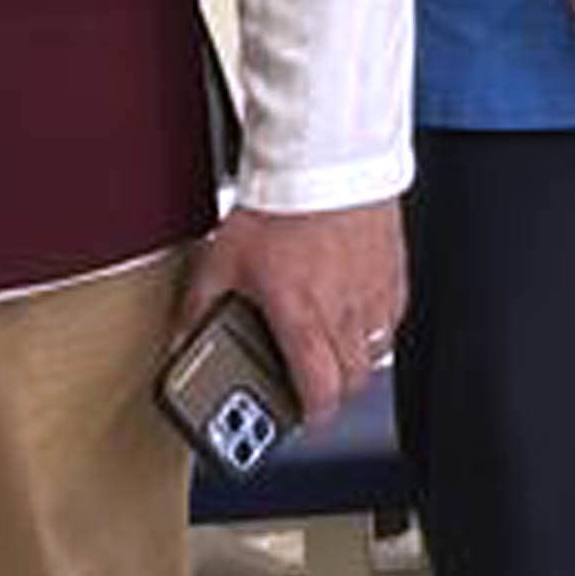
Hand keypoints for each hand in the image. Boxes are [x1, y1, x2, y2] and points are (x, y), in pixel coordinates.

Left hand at [180, 200, 405, 424]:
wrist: (324, 159)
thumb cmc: (280, 204)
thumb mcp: (221, 259)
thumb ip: (199, 306)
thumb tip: (181, 338)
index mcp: (300, 318)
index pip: (320, 391)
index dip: (314, 415)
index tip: (304, 416)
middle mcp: (342, 312)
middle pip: (354, 380)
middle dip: (335, 391)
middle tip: (315, 385)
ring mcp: (373, 291)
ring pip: (377, 350)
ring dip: (356, 359)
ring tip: (334, 350)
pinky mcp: (393, 268)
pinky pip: (393, 314)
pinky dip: (377, 324)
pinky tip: (358, 310)